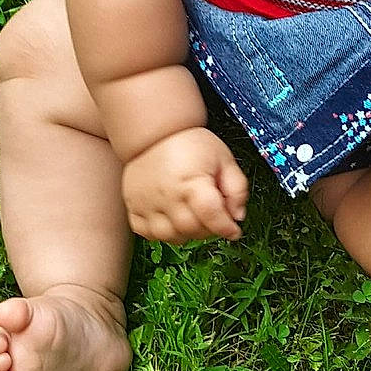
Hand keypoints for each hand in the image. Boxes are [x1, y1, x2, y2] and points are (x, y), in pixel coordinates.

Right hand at [122, 128, 248, 241]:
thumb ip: (237, 188)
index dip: (226, 227)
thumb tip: (237, 215)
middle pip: (191, 229)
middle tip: (214, 217)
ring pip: (169, 237)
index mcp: (191, 181)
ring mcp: (146, 203)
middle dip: (208, 230)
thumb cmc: (191, 145)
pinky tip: (171, 219)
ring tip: (192, 216)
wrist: (156, 133)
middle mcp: (166, 195)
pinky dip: (161, 233)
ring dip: (185, 233)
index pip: (210, 214)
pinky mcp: (133, 206)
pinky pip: (147, 233)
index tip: (234, 230)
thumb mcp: (224, 159)